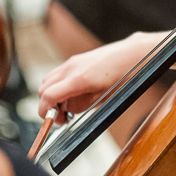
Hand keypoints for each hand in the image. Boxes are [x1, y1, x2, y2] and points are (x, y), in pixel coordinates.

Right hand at [37, 35, 152, 122]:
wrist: (132, 54)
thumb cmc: (123, 75)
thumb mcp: (103, 98)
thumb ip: (81, 105)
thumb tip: (66, 110)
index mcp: (78, 79)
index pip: (48, 96)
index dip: (44, 111)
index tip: (50, 121)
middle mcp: (71, 68)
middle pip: (44, 88)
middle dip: (48, 104)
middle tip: (63, 116)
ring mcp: (72, 61)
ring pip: (49, 80)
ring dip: (52, 94)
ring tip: (68, 105)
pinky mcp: (76, 59)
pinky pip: (58, 73)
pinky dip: (58, 85)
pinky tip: (73, 93)